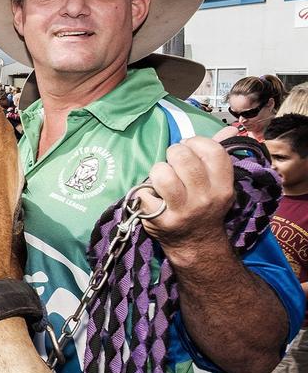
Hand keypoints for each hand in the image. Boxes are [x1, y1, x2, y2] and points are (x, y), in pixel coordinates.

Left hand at [137, 137, 234, 255]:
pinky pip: (144, 194)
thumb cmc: (203, 205)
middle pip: (183, 157)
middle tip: (173, 162)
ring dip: (157, 171)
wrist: (196, 243)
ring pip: (162, 174)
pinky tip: (152, 198)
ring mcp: (183, 211)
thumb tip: (230, 129)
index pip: (213, 151)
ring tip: (161, 179)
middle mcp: (205, 198)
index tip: (189, 147)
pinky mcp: (161, 221)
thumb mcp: (217, 183)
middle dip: (173, 153)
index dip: (196, 142)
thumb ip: (218, 155)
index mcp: (223, 186)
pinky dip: (143, 192)